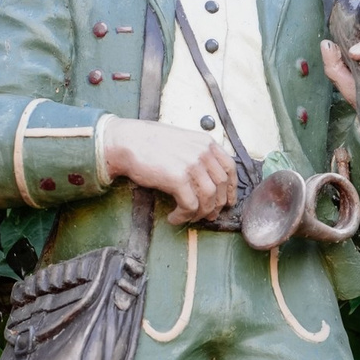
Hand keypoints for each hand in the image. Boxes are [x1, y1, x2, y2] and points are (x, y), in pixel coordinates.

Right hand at [101, 116, 236, 221]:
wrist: (128, 142)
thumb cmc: (150, 144)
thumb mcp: (183, 143)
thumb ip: (197, 156)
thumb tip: (207, 181)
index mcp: (206, 143)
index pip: (230, 167)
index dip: (231, 188)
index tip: (228, 201)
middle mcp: (203, 152)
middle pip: (222, 185)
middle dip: (217, 205)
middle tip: (208, 216)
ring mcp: (191, 165)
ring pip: (209, 198)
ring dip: (200, 213)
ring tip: (188, 218)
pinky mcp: (178, 178)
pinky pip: (190, 205)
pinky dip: (184, 215)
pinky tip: (174, 217)